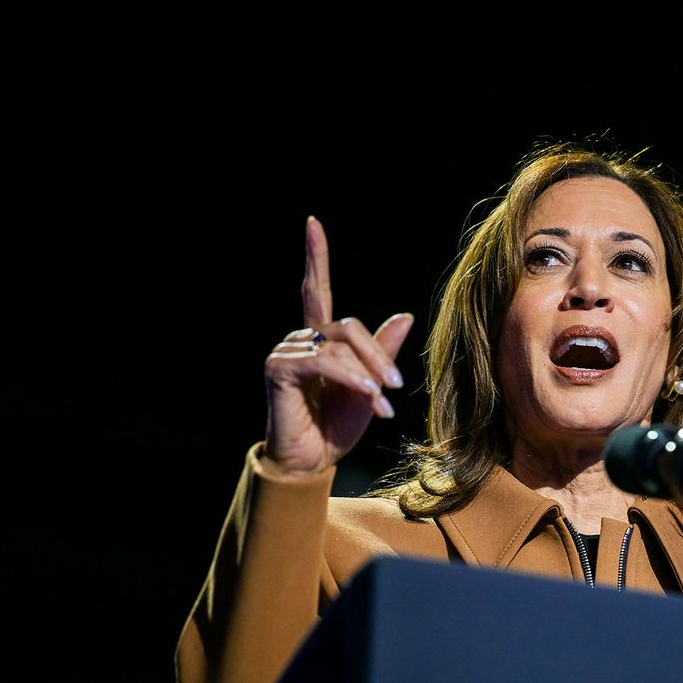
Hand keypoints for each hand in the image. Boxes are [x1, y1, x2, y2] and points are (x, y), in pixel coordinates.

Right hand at [260, 217, 413, 478]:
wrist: (313, 460)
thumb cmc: (338, 425)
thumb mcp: (371, 385)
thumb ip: (383, 351)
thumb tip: (404, 315)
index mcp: (320, 339)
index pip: (316, 289)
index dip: (315, 256)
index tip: (312, 222)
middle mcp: (300, 339)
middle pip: (348, 325)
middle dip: (377, 354)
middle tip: (395, 387)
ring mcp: (286, 352)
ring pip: (340, 344)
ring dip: (367, 374)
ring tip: (381, 404)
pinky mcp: (278, 369)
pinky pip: (324, 361)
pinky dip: (351, 377)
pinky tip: (367, 396)